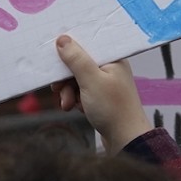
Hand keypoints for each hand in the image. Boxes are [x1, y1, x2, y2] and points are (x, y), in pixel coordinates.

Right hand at [51, 34, 152, 152]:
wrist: (126, 140)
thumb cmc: (113, 109)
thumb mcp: (91, 81)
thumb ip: (76, 59)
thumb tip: (63, 39)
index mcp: (113, 58)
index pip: (87, 44)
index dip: (70, 50)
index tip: (55, 58)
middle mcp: (110, 68)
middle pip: (80, 64)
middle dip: (66, 78)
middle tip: (57, 88)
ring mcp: (106, 83)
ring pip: (78, 79)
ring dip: (69, 91)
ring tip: (68, 104)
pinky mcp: (101, 97)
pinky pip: (82, 92)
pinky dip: (76, 99)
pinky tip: (76, 108)